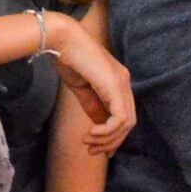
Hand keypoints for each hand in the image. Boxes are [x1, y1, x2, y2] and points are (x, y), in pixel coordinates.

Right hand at [45, 14, 135, 154]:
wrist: (62, 40)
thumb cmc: (68, 59)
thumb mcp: (82, 89)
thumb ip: (93, 106)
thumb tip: (100, 127)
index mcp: (118, 82)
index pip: (124, 115)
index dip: (113, 136)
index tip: (97, 148)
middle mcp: (125, 82)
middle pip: (128, 122)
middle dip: (111, 141)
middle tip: (92, 151)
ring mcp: (122, 83)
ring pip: (126, 123)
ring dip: (107, 139)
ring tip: (88, 143)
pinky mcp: (116, 86)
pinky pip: (120, 118)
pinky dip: (107, 131)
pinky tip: (92, 134)